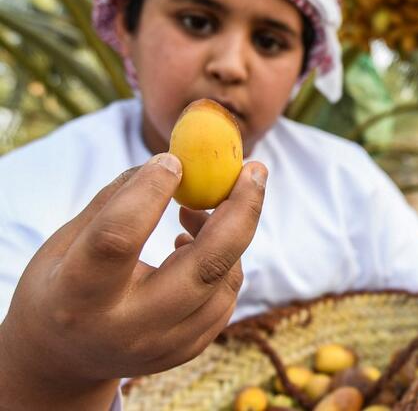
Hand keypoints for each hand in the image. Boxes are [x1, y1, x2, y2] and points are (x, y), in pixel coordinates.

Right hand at [0, 153, 266, 409]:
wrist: (66, 358)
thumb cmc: (63, 284)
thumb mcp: (67, 241)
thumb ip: (115, 201)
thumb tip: (173, 163)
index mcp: (78, 299)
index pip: (119, 239)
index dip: (149, 193)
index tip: (174, 159)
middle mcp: (127, 329)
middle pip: (205, 266)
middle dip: (240, 209)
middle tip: (254, 169)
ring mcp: (165, 346)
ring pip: (225, 277)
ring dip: (226, 230)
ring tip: (194, 210)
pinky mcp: (189, 349)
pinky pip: (227, 295)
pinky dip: (224, 259)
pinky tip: (195, 246)